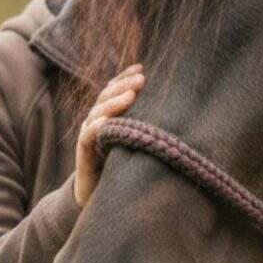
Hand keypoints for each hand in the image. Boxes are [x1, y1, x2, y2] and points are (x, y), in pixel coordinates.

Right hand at [74, 64, 144, 207]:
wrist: (97, 195)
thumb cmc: (123, 165)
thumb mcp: (137, 140)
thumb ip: (146, 124)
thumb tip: (177, 109)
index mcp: (109, 114)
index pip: (114, 89)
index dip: (125, 77)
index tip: (142, 67)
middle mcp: (97, 120)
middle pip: (106, 95)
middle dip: (123, 84)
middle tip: (142, 78)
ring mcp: (89, 134)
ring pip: (98, 112)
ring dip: (114, 102)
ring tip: (130, 95)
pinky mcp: (84, 152)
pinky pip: (89, 136)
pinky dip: (97, 127)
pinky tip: (107, 122)